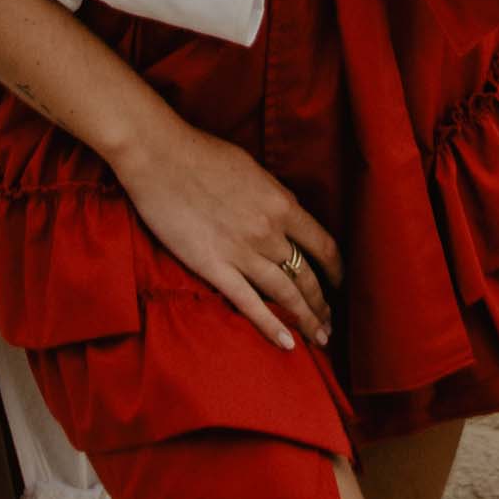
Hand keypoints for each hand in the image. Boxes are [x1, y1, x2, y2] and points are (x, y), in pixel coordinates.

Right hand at [108, 105, 340, 353]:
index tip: (340, 282)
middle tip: (329, 320)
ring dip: (307, 318)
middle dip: (322, 302)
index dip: (336, 269)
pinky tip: (288, 343)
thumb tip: (286, 213)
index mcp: (282, 205)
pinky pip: (249, 304)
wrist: (159, 156)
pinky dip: (271, 326)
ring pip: (286, 295)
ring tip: (320, 336)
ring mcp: (242, 252)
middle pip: (307, 276)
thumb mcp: (254, 170)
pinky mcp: (213, 267)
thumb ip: (274, 197)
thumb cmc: (203, 154)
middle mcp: (269, 232)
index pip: (323, 246)